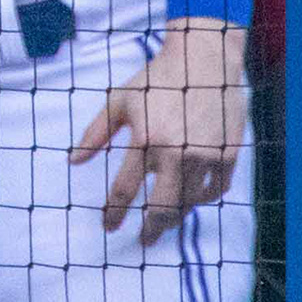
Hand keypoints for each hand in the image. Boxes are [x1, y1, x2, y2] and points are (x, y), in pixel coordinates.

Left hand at [73, 16, 247, 242]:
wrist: (204, 60)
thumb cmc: (156, 79)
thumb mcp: (119, 101)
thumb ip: (95, 133)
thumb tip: (73, 161)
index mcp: (146, 140)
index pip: (124, 189)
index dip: (114, 213)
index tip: (109, 226)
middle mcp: (177, 153)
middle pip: (161, 208)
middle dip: (150, 230)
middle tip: (144, 241)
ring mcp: (206, 155)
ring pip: (189, 203)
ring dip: (175, 216)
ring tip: (165, 222)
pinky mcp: (228, 154)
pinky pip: (216, 190)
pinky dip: (202, 198)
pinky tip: (191, 199)